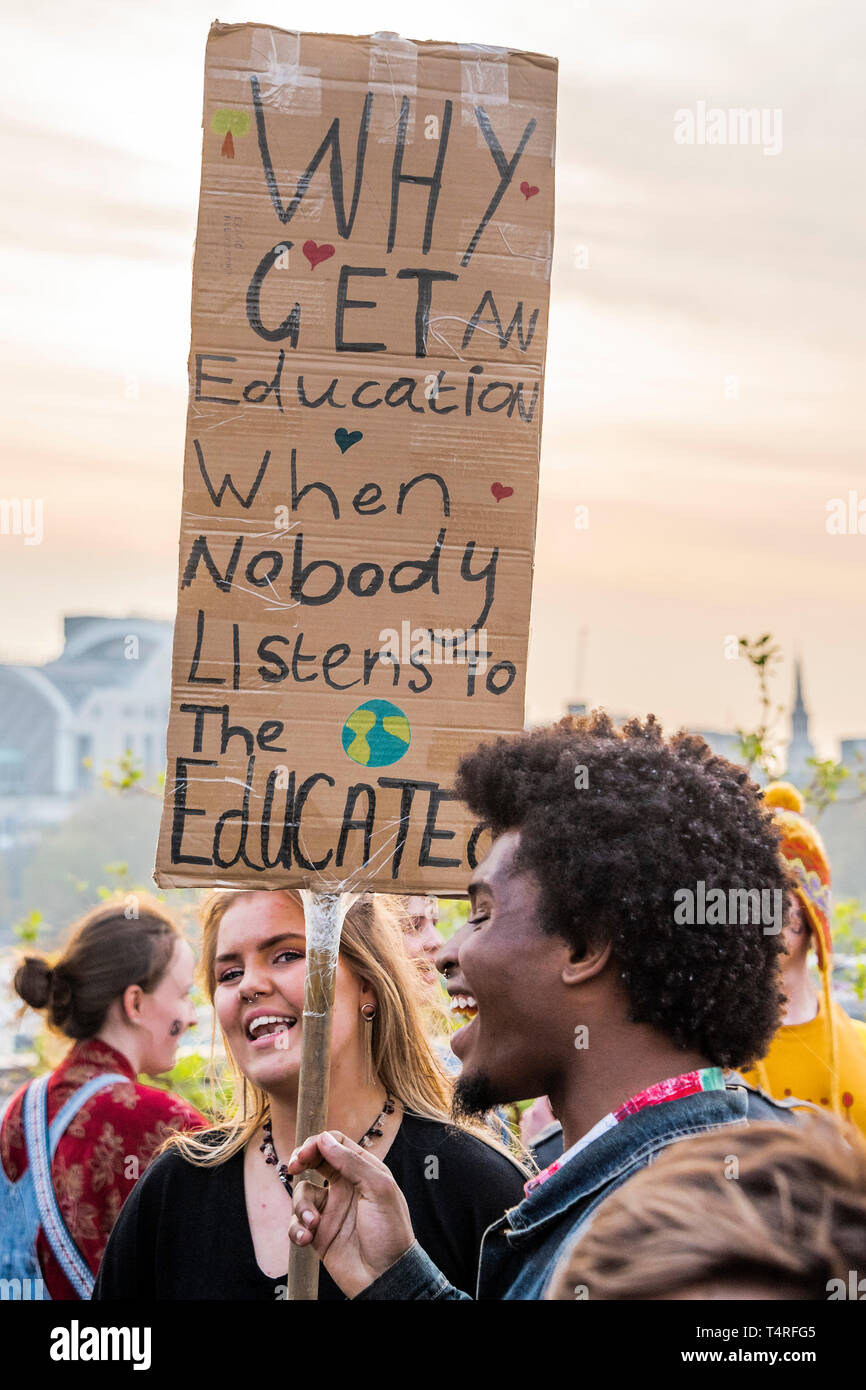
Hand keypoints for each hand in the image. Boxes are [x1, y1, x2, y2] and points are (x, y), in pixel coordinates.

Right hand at [287, 1130, 414, 1297]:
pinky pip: (296, 1223)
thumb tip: (324, 1139)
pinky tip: (306, 1238)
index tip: (305, 1153)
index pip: (335, 1144)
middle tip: (294, 1166)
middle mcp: (344, 1187)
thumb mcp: (379, 1189)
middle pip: (314, 1161)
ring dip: (301, 1206)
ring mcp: (330, 1210)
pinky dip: (295, 1228)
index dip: (318, 1143)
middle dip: (300, 1160)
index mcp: (363, 1171)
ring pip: (301, 1193)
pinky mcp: (318, 1234)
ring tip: (313, 1223)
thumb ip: (352, 1162)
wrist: (385, 1277)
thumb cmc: (390, 1231)